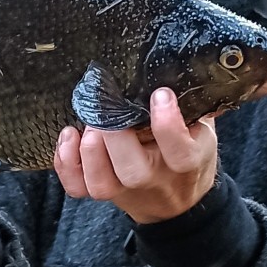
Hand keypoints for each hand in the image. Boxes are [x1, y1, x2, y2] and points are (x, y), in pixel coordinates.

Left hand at [53, 87, 217, 223]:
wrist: (178, 197)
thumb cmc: (187, 149)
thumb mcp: (201, 128)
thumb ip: (195, 105)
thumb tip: (187, 68)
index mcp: (187, 163)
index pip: (180, 151)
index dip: (168, 123)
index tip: (160, 93)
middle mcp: (154, 179)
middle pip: (133, 170)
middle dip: (114, 134)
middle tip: (107, 106)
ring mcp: (126, 190)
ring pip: (102, 184)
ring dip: (89, 151)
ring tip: (87, 124)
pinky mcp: (104, 192)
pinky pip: (78, 188)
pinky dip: (66, 164)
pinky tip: (69, 136)